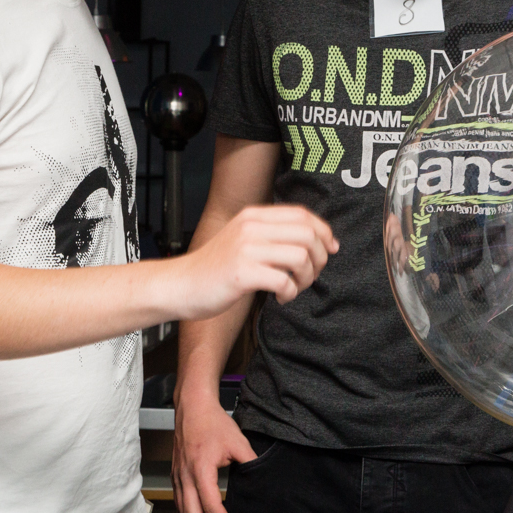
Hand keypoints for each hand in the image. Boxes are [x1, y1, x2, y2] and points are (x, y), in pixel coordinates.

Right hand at [172, 396, 254, 512]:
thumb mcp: (238, 443)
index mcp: (201, 470)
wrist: (193, 407)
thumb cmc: (213, 422)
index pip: (212, 506)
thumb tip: (262, 482)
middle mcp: (185, 476)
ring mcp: (178, 476)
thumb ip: (251, 464)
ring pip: (183, 512)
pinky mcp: (176, 474)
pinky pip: (180, 502)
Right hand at [174, 205, 336, 319]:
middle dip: (320, 258)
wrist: (182, 285)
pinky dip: (290, 293)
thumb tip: (317, 240)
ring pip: (300, 257)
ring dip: (306, 278)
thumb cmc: (216, 268)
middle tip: (311, 275)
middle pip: (307, 234)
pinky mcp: (242, 273)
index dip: (324, 231)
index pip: (302, 215)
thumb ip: (272, 234)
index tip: (330, 249)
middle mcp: (250, 227)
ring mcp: (246, 249)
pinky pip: (284, 281)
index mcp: (253, 216)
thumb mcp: (243, 238)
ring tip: (294, 288)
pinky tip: (280, 297)